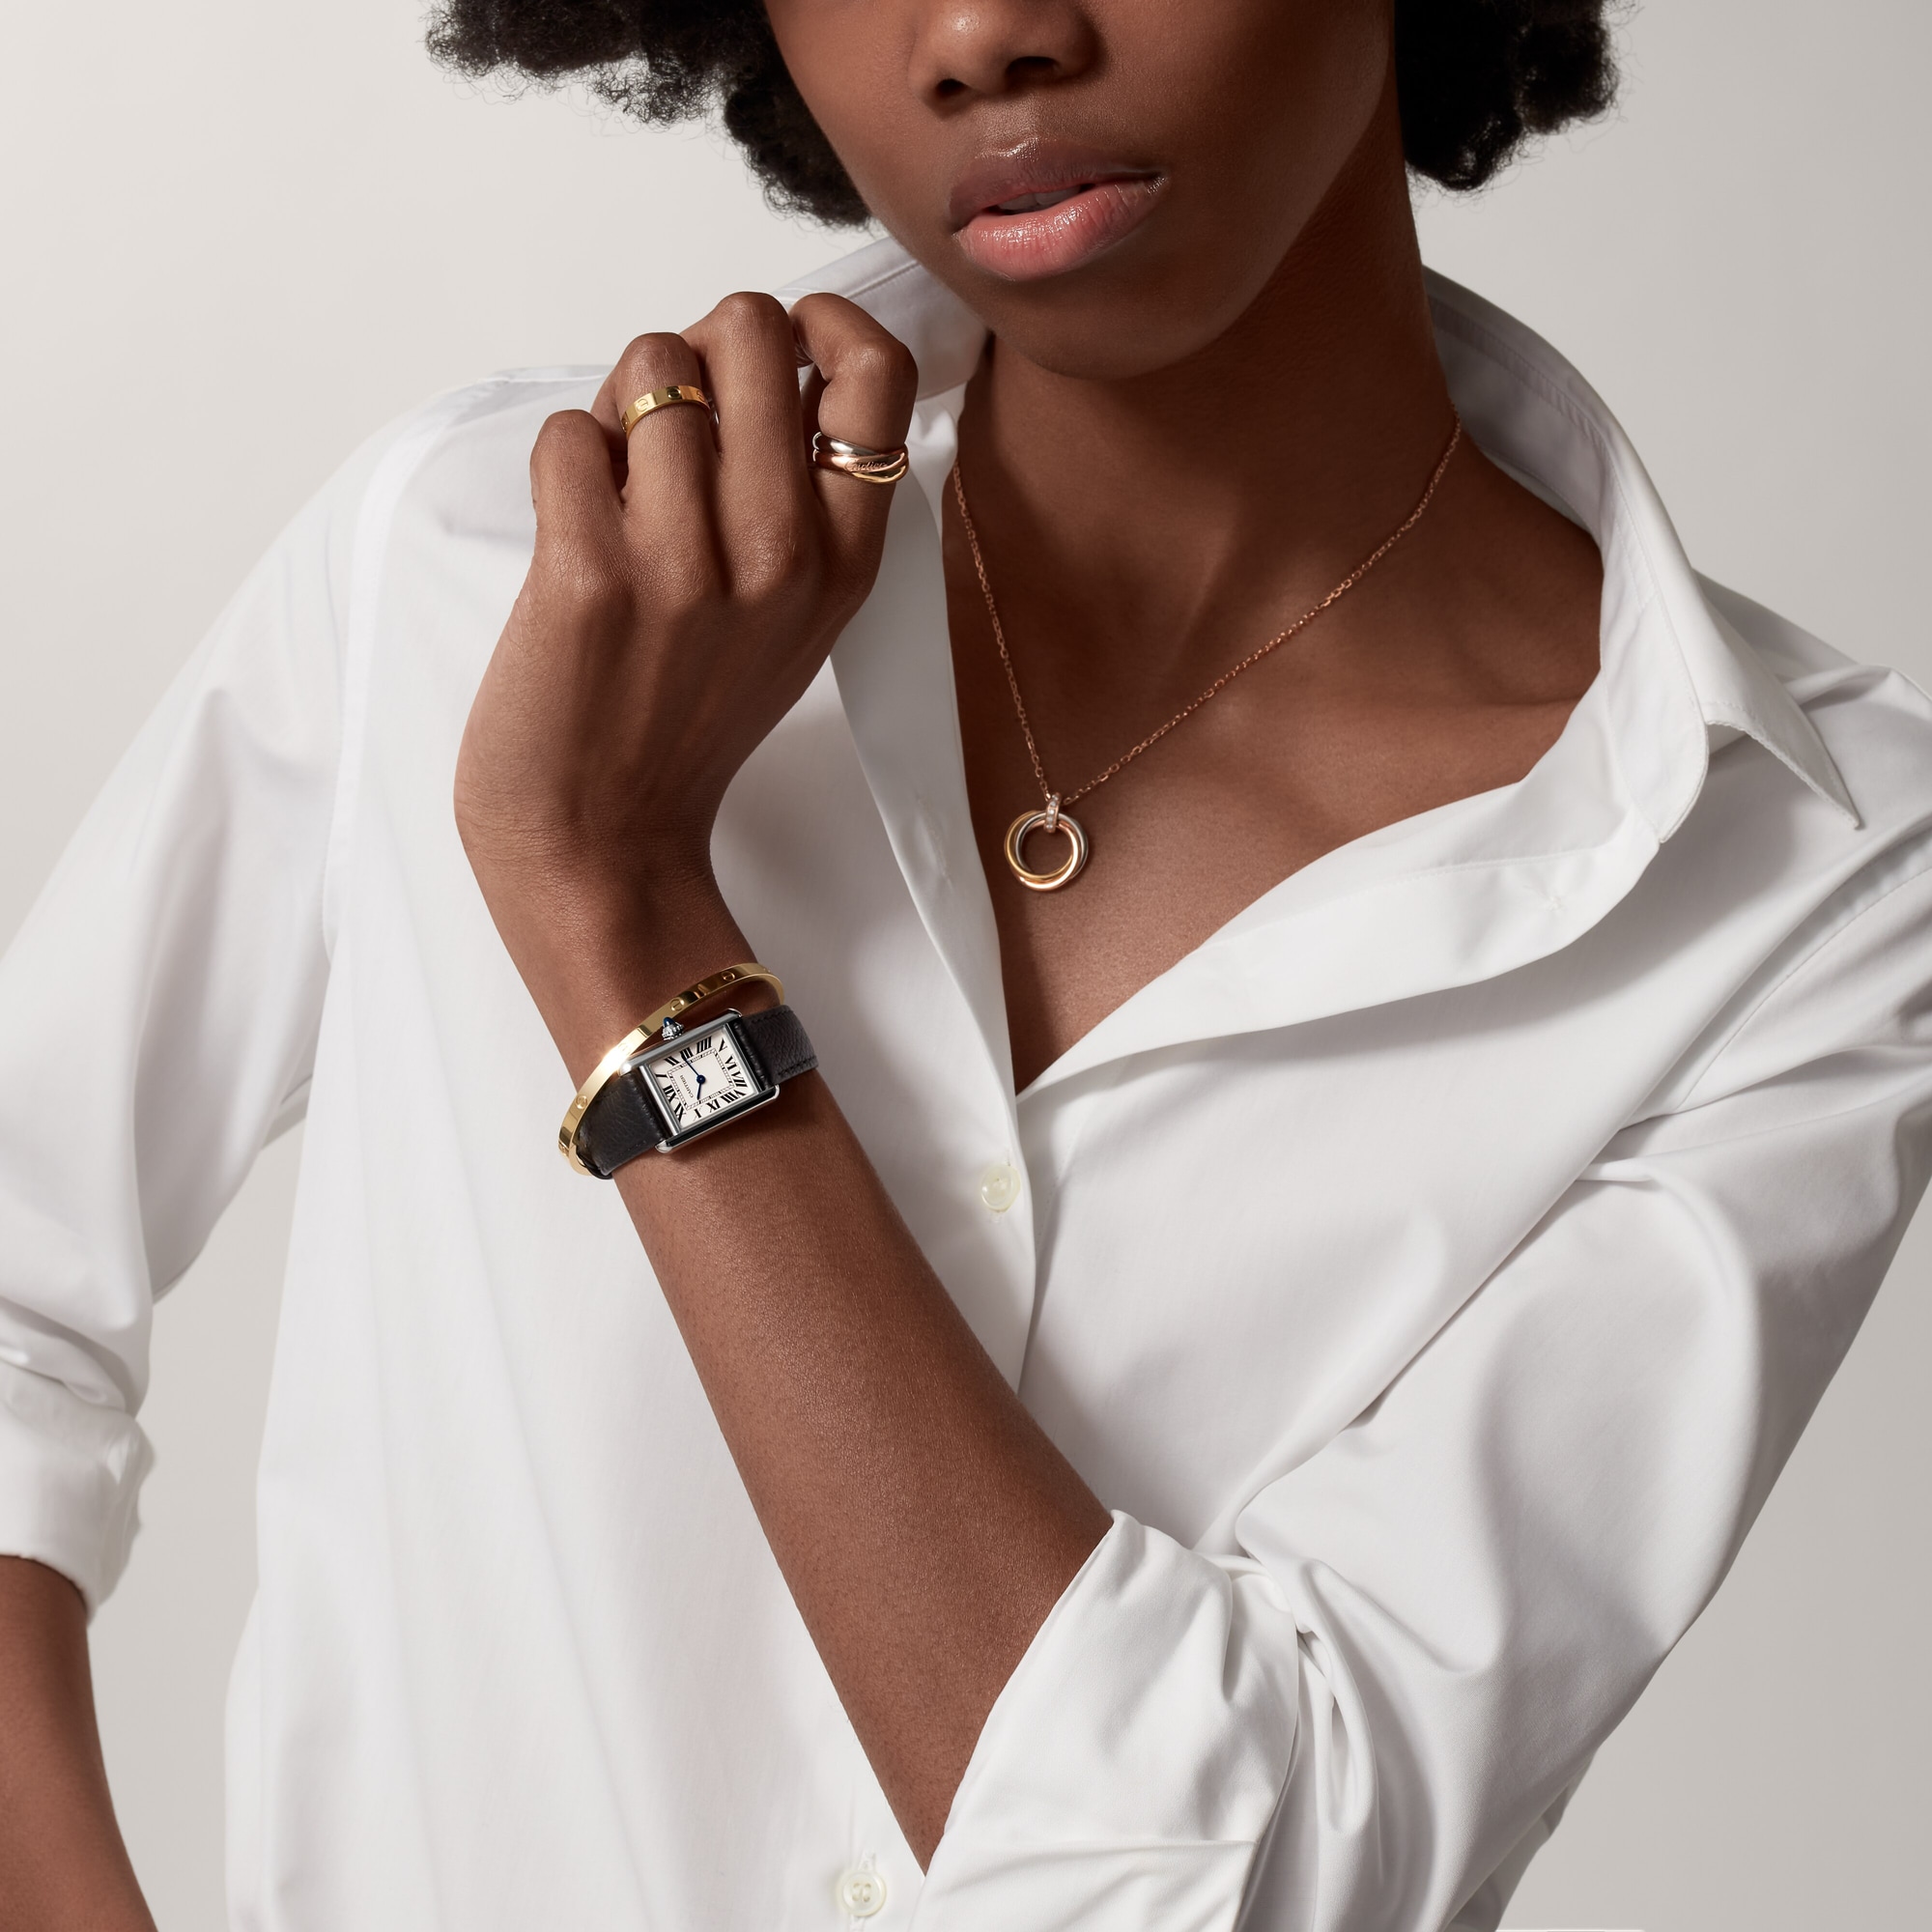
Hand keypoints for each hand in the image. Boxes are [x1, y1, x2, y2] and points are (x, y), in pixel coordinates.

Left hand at [453, 291, 917, 1059]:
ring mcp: (688, 566)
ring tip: (616, 498)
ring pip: (649, 369)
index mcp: (846, 558)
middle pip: (748, 331)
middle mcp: (783, 554)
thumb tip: (771, 351)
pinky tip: (575, 532)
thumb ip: (802, 495)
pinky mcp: (591, 577)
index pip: (877, 373)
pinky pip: (569, 433)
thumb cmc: (686, 720)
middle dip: (696, 352)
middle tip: (670, 428)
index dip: (819, 323)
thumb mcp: (797, 617)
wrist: (605, 840)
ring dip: (616, 413)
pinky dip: (560, 464)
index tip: (782, 346)